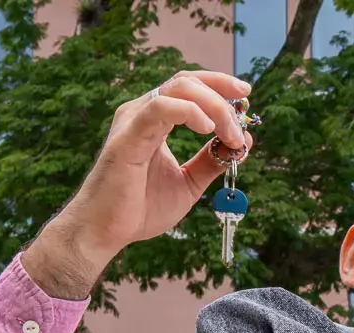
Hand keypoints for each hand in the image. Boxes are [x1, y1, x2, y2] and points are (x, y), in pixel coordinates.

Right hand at [25, 70, 255, 298]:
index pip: (189, 86)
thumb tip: (242, 142)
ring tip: (230, 135)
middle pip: (188, 81)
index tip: (246, 98)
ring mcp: (133, 120)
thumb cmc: (139, 208)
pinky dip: (190, 111)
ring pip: (179, 88)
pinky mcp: (128, 135)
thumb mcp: (189, 182)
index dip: (220, 86)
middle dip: (222, 91)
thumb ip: (211, 161)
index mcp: (155, 119)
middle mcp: (143, 112)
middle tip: (243, 115)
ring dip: (214, 107)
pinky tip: (208, 130)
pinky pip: (161, 107)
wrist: (107, 231)